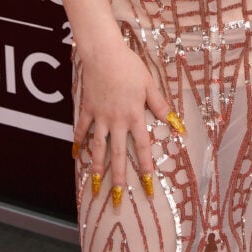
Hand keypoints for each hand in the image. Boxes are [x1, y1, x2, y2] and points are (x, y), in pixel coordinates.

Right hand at [75, 34, 173, 201]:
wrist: (104, 53)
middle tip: (118, 198)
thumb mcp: (149, 84)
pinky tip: (75, 155)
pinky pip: (82, 129)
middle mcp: (116, 120)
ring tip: (95, 185)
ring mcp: (100, 116)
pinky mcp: (87, 108)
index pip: (142, 146)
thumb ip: (160, 105)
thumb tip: (176, 122)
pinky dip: (78, 142)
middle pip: (118, 154)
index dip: (146, 167)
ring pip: (98, 147)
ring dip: (97, 167)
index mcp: (134, 115)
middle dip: (119, 178)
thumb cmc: (129, 66)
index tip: (148, 186)